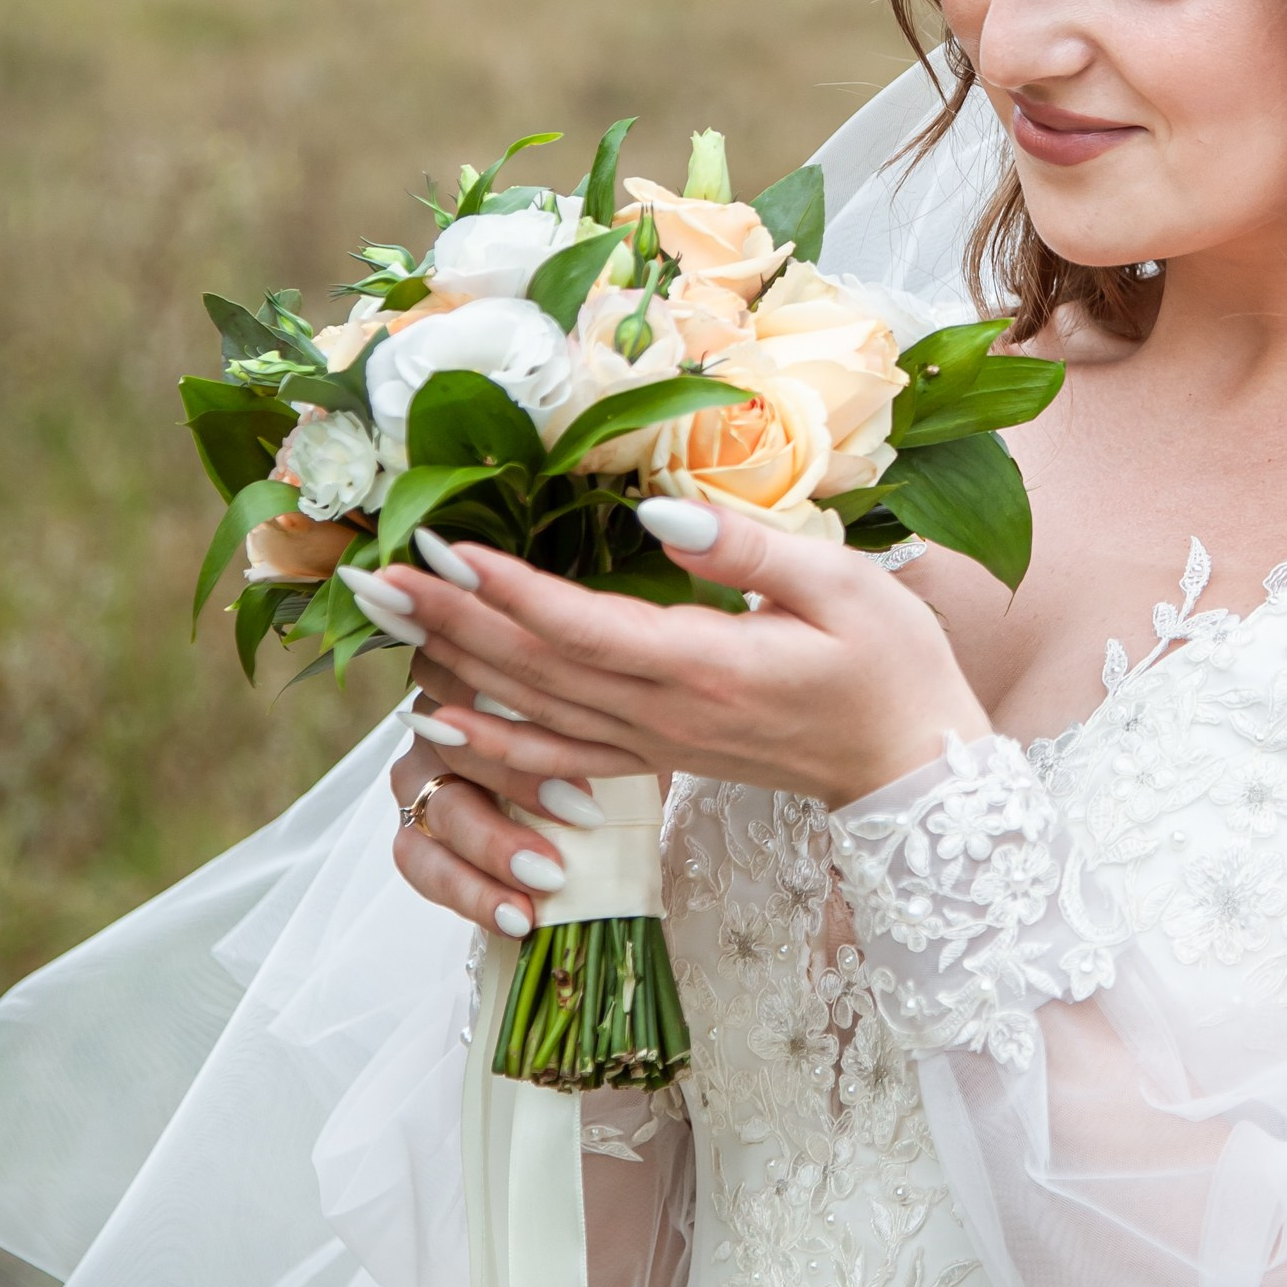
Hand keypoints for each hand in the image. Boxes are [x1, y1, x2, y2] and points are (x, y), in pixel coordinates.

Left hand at [370, 510, 991, 901]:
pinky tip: (441, 720)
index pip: (579, 627)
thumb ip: (747, 551)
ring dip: (452, 664)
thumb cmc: (894, 668)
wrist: (916, 773)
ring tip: (386, 619)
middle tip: (371, 569)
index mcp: (704, 668)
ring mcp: (655, 746)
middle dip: (448, 617)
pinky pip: (555, 759)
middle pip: (532, 667)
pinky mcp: (658, 760)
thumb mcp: (845, 585)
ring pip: (530, 711)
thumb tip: (654, 513)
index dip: (504, 588)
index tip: (441, 541)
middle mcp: (662, 715)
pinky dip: (491, 741)